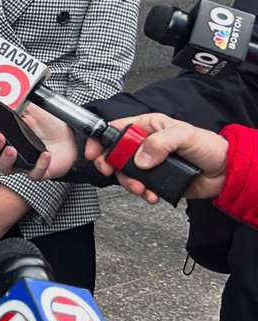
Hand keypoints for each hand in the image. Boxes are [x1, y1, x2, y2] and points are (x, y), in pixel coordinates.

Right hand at [0, 103, 75, 178]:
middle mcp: (12, 149)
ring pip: (7, 168)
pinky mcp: (38, 172)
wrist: (70, 136)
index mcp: (7, 133)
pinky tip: (44, 155)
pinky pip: (35, 173)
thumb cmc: (49, 123)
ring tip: (12, 150)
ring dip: (6, 160)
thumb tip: (3, 92)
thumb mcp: (32, 108)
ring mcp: (23, 162)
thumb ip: (16, 102)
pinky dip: (39, 165)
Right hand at [84, 113, 227, 203]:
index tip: (94, 151)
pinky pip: (140, 187)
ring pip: (125, 172)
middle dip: (111, 164)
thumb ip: (160, 142)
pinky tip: (151, 194)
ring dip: (129, 182)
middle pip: (115, 153)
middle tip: (112, 171)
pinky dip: (142, 193)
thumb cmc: (209, 147)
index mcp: (148, 126)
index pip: (116, 128)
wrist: (225, 173)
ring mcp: (149, 162)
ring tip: (141, 188)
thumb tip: (140, 157)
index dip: (101, 139)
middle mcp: (145, 144)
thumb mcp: (185, 135)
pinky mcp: (156, 179)